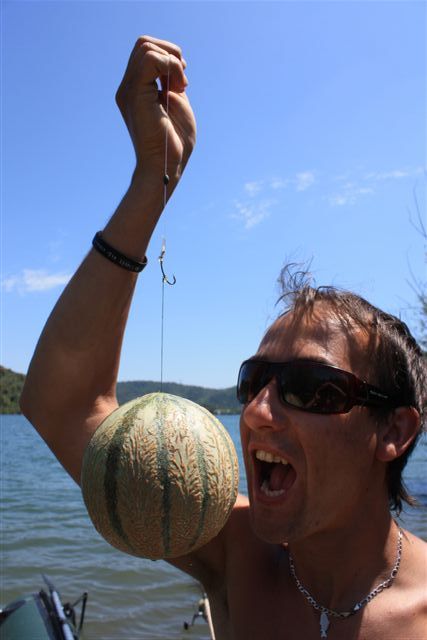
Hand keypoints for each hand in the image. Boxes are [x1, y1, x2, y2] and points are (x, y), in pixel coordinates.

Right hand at [116, 36, 195, 183]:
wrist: (167, 165)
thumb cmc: (174, 143)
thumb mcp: (176, 103)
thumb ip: (171, 83)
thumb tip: (175, 63)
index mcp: (136, 90)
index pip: (145, 52)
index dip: (169, 57)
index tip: (182, 82)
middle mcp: (127, 88)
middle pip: (144, 43)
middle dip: (170, 53)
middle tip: (181, 82)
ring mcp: (129, 90)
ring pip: (146, 46)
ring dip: (172, 61)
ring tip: (179, 87)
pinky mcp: (136, 93)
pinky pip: (151, 58)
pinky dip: (170, 66)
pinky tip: (177, 89)